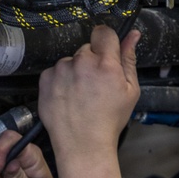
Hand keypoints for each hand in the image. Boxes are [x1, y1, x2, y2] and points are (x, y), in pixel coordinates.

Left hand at [38, 25, 140, 177]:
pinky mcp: (45, 80)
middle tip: (95, 85)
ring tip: (80, 95)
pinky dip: (60, 81)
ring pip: (70, 61)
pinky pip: (55, 71)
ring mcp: (60, 70)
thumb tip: (133, 35)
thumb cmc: (109, 121)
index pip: (103, 32)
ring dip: (75, 71)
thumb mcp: (130, 91)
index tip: (106, 53)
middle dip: (92, 61)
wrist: (83, 145)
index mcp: (105, 64)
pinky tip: (68, 98)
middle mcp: (81, 62)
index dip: (106, 41)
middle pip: (86, 48)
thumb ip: (129, 59)